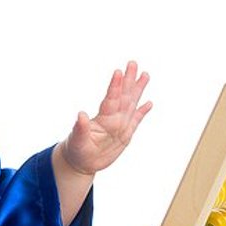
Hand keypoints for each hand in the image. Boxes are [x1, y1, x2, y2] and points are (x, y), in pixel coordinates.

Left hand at [62, 60, 151, 174]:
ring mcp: (120, 124)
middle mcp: (113, 118)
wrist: (82, 162)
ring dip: (138, 89)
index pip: (110, 99)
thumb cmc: (76, 149)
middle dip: (129, 80)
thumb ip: (80, 128)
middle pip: (123, 96)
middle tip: (133, 63)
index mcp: (102, 118)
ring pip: (131, 103)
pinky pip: (136, 120)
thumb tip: (80, 114)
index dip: (115, 87)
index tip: (118, 72)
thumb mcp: (77, 140)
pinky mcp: (126, 134)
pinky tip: (149, 103)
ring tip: (145, 75)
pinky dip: (143, 112)